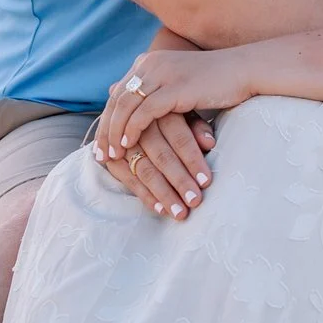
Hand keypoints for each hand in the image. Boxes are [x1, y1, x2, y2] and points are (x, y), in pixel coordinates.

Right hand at [92, 111, 218, 219]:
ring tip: (179, 212)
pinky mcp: (112, 158)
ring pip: (144, 169)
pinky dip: (145, 195)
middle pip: (161, 156)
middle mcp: (140, 125)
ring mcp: (122, 143)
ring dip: (163, 193)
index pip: (179, 137)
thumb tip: (210, 143)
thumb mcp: (185, 114)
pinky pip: (128, 179)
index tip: (206, 181)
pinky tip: (160, 209)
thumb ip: (197, 127)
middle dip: (179, 180)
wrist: (131, 113)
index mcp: (161, 110)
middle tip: (194, 201)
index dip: (192, 159)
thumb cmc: (169, 116)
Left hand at [101, 48, 260, 159]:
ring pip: (126, 106)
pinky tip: (128, 145)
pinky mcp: (174, 87)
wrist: (244, 70)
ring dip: (115, 133)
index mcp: (148, 62)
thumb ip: (155, 93)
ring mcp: (161, 74)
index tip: (101, 144)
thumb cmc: (215, 82)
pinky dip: (133, 129)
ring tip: (112, 155)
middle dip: (105, 129)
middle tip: (99, 155)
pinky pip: (144, 112)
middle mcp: (150, 64)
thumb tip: (136, 111)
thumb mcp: (178, 86)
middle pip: (117, 100)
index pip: (118, 93)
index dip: (107, 119)